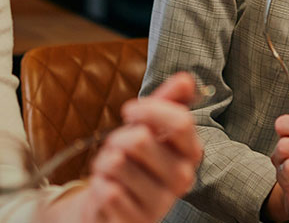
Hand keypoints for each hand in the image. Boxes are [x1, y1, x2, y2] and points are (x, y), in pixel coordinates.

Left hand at [55, 72, 203, 222]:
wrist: (111, 202)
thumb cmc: (132, 160)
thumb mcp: (148, 127)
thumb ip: (168, 102)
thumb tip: (186, 79)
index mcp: (190, 153)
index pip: (181, 122)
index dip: (149, 110)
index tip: (129, 111)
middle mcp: (182, 179)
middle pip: (141, 140)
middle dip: (117, 139)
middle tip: (117, 148)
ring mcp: (159, 204)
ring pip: (117, 164)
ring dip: (104, 163)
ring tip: (111, 171)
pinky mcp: (136, 222)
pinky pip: (107, 192)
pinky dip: (98, 186)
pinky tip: (107, 191)